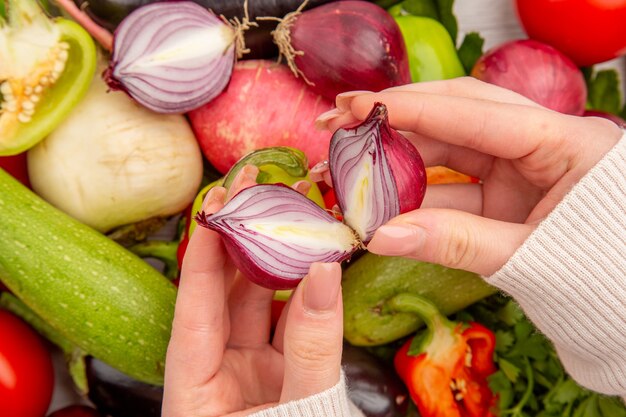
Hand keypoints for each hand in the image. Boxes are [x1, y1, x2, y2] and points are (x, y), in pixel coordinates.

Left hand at [162, 166, 343, 416]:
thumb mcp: (301, 414)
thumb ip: (312, 347)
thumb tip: (323, 272)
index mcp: (195, 391)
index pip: (194, 305)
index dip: (208, 249)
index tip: (219, 200)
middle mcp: (218, 374)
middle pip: (225, 294)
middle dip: (244, 238)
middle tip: (261, 188)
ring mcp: (251, 373)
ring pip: (260, 303)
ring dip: (278, 257)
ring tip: (295, 210)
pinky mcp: (281, 375)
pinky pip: (290, 323)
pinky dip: (305, 290)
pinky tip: (318, 256)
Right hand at [318, 77, 622, 274]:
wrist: (625, 315)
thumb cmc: (601, 281)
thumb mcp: (530, 259)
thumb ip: (457, 243)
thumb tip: (379, 237)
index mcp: (567, 143)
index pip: (479, 111)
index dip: (414, 108)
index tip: (359, 106)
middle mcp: (540, 143)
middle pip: (457, 113)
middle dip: (396, 119)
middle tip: (340, 120)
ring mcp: (520, 167)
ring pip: (448, 147)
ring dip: (396, 158)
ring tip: (344, 164)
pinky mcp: (504, 192)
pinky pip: (451, 184)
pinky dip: (413, 193)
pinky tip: (375, 200)